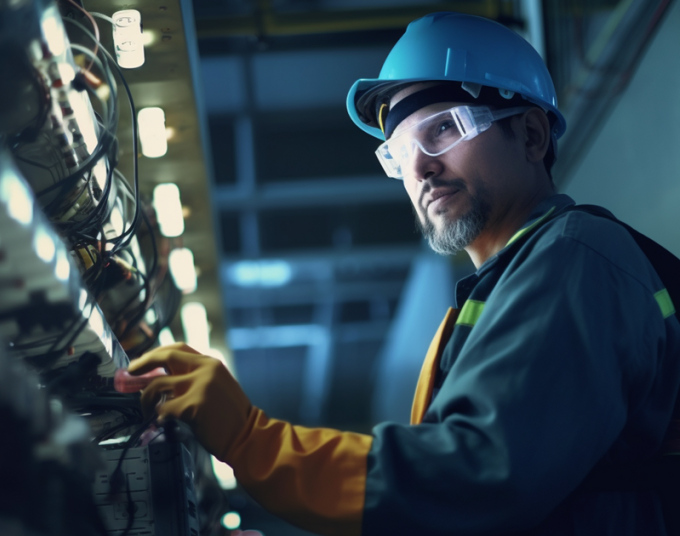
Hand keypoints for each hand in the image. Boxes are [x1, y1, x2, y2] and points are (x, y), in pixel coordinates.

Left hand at [127, 343, 251, 459]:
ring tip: (148, 411)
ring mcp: (200, 386)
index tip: (141, 362)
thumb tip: (159, 378)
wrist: (247, 436)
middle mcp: (205, 369)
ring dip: (146, 399)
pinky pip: (164, 409)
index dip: (155, 353)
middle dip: (142, 365)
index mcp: (211, 363)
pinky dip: (158, 417)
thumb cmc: (230, 416)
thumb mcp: (216, 386)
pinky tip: (162, 423)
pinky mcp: (194, 405)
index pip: (178, 348)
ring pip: (158, 385)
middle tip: (129, 375)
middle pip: (165, 358)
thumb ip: (193, 378)